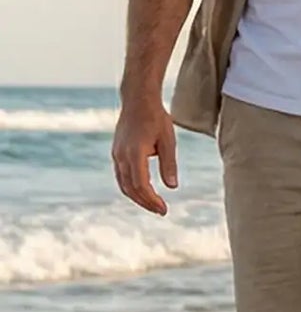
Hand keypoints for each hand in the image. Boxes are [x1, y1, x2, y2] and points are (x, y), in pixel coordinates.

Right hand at [112, 92, 178, 215]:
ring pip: (123, 184)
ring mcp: (116, 154)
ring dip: (138, 197)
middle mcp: (121, 156)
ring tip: (154, 205)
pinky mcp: (117, 152)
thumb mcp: (168, 140)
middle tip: (161, 211)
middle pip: (130, 188)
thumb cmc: (156, 118)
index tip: (164, 209)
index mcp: (134, 153)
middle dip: (145, 202)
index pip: (141, 185)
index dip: (151, 200)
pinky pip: (122, 176)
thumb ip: (169, 164)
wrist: (138, 101)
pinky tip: (144, 191)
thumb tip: (172, 187)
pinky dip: (131, 187)